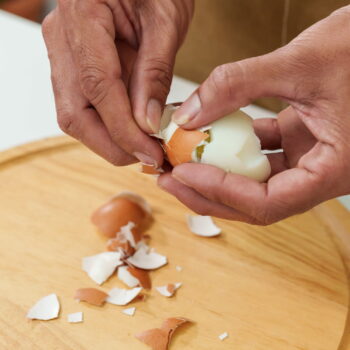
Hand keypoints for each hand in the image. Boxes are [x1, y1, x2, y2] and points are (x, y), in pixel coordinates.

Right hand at [42, 0, 192, 166]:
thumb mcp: (166, 20)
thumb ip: (154, 73)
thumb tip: (147, 124)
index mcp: (83, 16)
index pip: (98, 88)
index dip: (124, 129)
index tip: (151, 153)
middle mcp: (62, 38)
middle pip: (75, 113)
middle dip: (113, 144)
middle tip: (149, 157)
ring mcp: (63, 53)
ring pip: (76, 115)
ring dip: (110, 139)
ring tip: (145, 146)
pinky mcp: (73, 66)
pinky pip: (84, 106)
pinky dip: (109, 125)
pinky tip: (134, 130)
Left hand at [158, 6, 349, 223]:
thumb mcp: (300, 62)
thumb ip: (238, 85)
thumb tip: (186, 114)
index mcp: (334, 169)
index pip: (269, 202)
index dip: (221, 192)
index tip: (183, 174)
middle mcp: (321, 172)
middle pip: (255, 203)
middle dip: (208, 194)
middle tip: (168, 179)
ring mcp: (309, 158)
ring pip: (255, 183)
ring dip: (215, 174)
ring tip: (179, 161)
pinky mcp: (300, 142)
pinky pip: (261, 155)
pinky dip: (232, 149)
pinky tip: (208, 136)